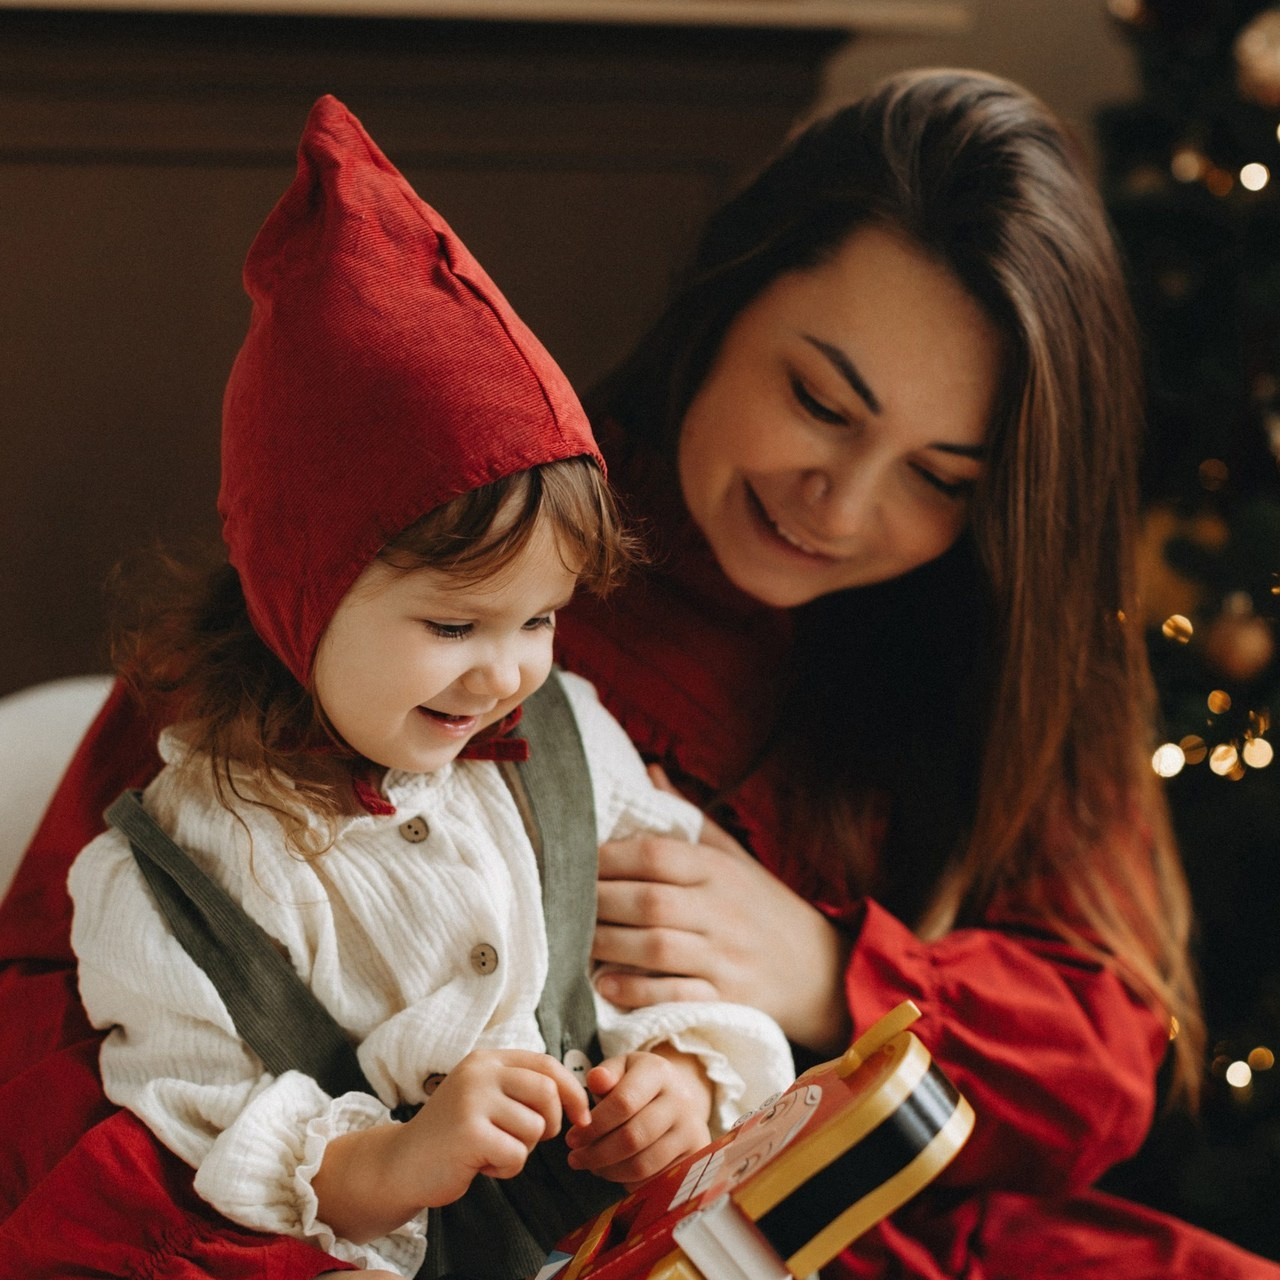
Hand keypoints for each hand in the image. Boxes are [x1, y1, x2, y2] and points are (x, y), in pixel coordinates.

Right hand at [313, 1049, 588, 1244]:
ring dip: (522, 1150)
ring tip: (493, 1151)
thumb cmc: (453, 1134)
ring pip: (534, 1127)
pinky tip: (481, 1165)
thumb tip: (575, 1095)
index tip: (582, 1116)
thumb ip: (519, 1088)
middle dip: (551, 1122)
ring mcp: (472, 1100)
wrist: (401, 1164)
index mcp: (486, 1060)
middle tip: (532, 1139)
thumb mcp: (485, 1097)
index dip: (572, 1090)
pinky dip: (506, 1168)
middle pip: (547, 1091)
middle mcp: (479, 1072)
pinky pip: (516, 1155)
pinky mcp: (469, 1133)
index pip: (546, 1064)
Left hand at [564, 1046, 711, 1186]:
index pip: (623, 1103)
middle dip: (596, 1153)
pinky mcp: (694, 1157)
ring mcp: (691, 1130)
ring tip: (592, 1166)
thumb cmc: (639, 1083)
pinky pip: (656, 1180)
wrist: (678, 1096)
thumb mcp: (622, 1069)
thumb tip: (595, 1079)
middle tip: (575, 1159)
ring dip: (609, 1171)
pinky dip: (630, 1182)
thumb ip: (605, 1074)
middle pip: (632, 1138)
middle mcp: (681, 1101)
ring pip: (643, 1164)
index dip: (594, 1125)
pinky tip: (614, 1172)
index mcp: (659, 1072)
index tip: (571, 1138)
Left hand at [594, 767, 852, 1054]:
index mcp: (718, 870)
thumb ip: (687, 818)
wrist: (819, 969)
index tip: (576, 859)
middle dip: (597, 903)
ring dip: (606, 944)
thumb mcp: (733, 857)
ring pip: (656, 947)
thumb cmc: (760, 906)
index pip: (657, 855)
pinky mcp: (728, 999)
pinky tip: (605, 983)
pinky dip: (636, 990)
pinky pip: (676, 994)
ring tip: (573, 941)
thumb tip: (648, 769)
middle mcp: (722, 911)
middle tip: (560, 904)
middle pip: (649, 902)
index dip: (609, 856)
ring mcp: (726, 957)